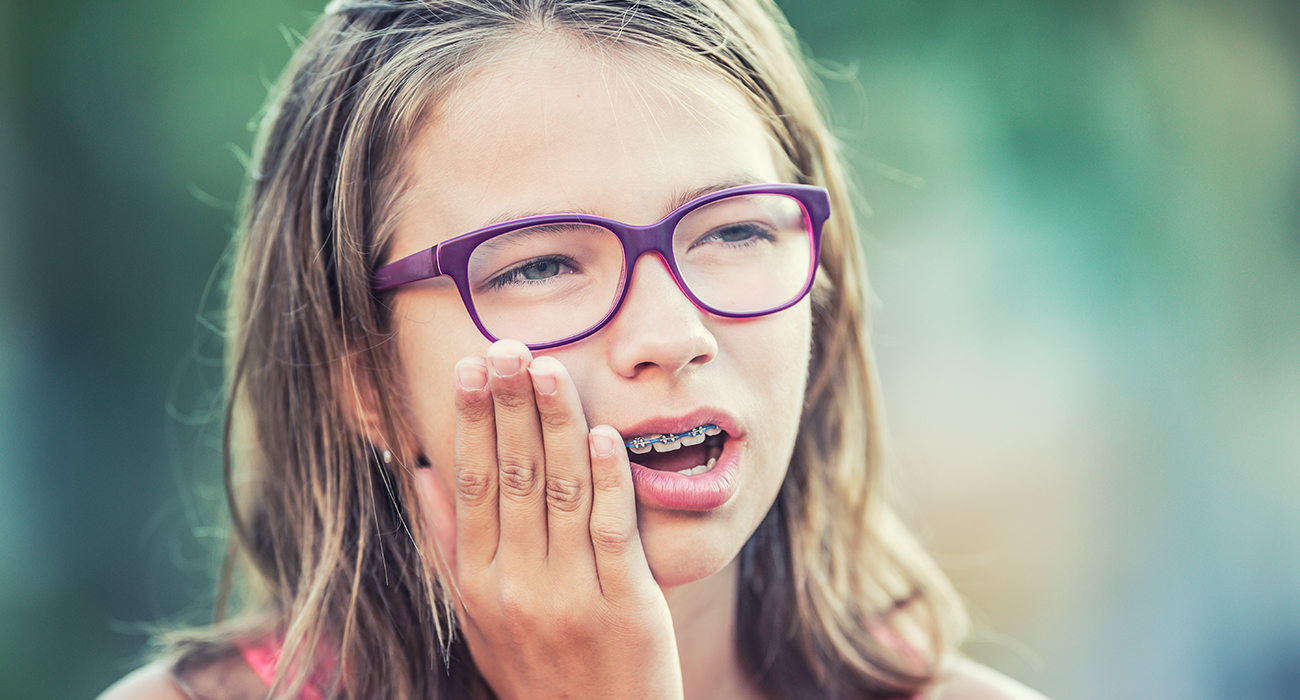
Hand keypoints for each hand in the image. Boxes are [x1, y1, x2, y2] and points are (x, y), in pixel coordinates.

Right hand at [449, 339, 683, 699]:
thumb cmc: (534, 673)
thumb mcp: (474, 618)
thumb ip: (448, 545)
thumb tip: (420, 473)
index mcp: (477, 583)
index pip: (470, 484)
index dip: (470, 421)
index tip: (470, 367)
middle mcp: (517, 585)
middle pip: (511, 477)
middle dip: (510, 405)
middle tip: (509, 345)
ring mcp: (572, 595)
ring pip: (561, 491)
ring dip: (555, 424)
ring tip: (549, 369)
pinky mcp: (626, 606)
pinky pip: (614, 531)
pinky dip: (608, 479)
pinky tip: (602, 434)